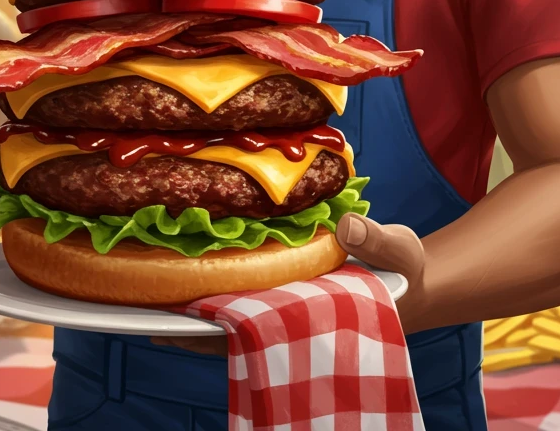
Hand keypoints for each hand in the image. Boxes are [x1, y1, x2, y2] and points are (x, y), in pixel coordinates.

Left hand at [149, 214, 432, 354]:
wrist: (411, 280)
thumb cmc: (404, 269)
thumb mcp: (398, 250)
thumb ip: (375, 239)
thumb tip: (346, 226)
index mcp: (314, 320)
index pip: (256, 332)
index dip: (215, 329)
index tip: (177, 323)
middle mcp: (293, 322)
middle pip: (232, 333)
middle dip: (192, 327)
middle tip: (148, 317)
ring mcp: (286, 311)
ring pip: (233, 319)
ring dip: (198, 312)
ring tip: (152, 304)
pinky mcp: (284, 295)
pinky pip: (246, 299)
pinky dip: (219, 293)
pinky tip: (190, 280)